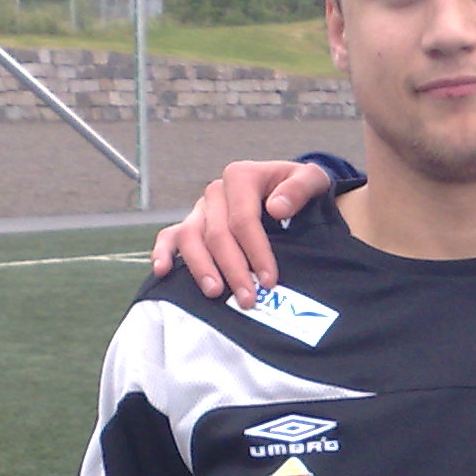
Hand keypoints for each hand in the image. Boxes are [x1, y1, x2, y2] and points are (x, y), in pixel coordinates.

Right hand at [149, 158, 332, 304]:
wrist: (287, 189)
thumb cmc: (298, 188)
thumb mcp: (312, 180)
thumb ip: (300, 188)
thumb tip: (276, 208)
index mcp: (242, 177)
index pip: (243, 219)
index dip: (255, 251)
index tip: (269, 280)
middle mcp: (217, 192)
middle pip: (217, 233)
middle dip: (233, 269)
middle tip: (247, 299)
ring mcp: (201, 209)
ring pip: (190, 237)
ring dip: (201, 267)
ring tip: (215, 292)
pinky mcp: (192, 223)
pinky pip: (170, 236)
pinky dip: (162, 252)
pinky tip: (162, 271)